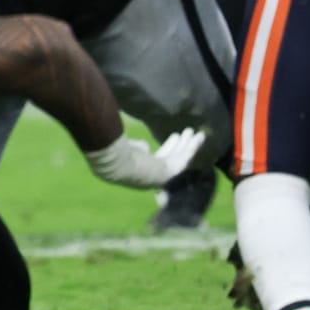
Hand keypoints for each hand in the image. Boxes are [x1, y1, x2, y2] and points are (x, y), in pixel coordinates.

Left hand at [84, 128, 207, 188]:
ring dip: (188, 145)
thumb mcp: (124, 146)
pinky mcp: (167, 174)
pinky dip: (192, 147)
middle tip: (186, 133)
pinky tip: (198, 137)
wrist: (111, 162)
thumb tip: (145, 146)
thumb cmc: (111, 152)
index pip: (156, 160)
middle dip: (179, 146)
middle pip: (170, 158)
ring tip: (195, 132)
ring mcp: (158, 177)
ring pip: (178, 158)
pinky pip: (183, 158)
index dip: (168, 149)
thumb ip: (135, 147)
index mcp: (137, 170)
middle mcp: (149, 176)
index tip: (175, 137)